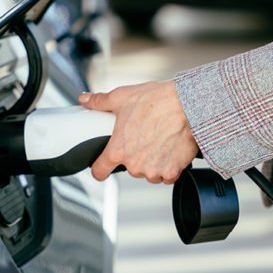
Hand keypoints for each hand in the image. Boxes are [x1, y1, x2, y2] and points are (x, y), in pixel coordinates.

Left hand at [79, 80, 198, 182]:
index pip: (100, 171)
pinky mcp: (172, 172)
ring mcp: (154, 171)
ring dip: (152, 161)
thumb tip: (85, 99)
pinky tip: (170, 148)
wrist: (187, 106)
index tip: (102, 166)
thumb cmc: (157, 102)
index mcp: (118, 150)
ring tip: (159, 140)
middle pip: (129, 167)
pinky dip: (168, 165)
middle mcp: (134, 164)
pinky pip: (166, 175)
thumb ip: (99, 102)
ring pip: (148, 172)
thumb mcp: (122, 97)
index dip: (99, 168)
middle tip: (143, 136)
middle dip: (135, 155)